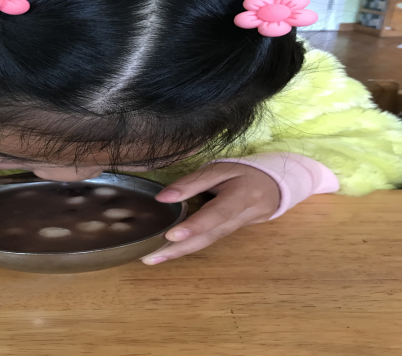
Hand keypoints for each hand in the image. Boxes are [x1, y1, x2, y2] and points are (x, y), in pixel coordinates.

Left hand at [141, 163, 279, 264]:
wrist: (274, 186)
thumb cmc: (244, 173)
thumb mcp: (221, 168)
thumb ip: (193, 182)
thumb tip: (163, 198)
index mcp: (242, 196)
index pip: (217, 213)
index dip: (196, 225)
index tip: (171, 235)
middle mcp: (242, 217)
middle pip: (210, 236)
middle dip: (181, 248)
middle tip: (153, 257)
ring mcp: (238, 229)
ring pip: (208, 242)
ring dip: (181, 251)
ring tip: (154, 258)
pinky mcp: (231, 233)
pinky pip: (209, 241)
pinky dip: (189, 246)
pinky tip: (170, 251)